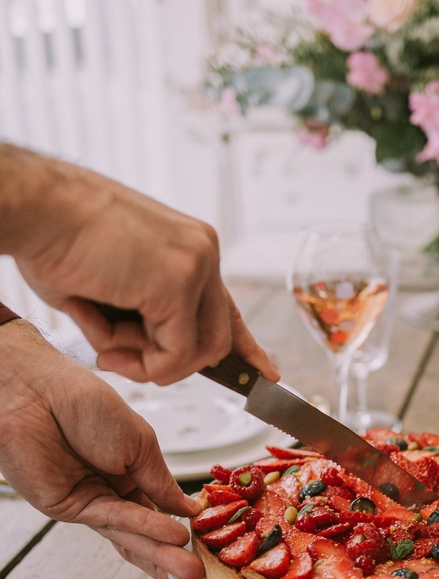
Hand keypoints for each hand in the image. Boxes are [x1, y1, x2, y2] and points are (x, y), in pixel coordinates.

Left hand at [0, 321, 203, 578]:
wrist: (39, 392)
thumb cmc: (87, 405)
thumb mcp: (141, 443)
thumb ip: (161, 481)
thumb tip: (189, 509)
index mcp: (128, 470)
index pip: (158, 508)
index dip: (182, 526)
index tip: (208, 544)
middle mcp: (109, 490)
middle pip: (145, 529)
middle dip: (174, 553)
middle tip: (201, 573)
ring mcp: (88, 502)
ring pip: (130, 533)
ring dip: (162, 553)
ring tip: (191, 572)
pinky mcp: (67, 508)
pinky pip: (113, 519)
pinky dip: (145, 528)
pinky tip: (172, 536)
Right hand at [1, 145, 278, 385]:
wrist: (32, 207)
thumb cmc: (53, 241)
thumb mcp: (110, 286)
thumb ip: (141, 317)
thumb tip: (149, 355)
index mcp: (191, 248)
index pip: (228, 307)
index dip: (246, 347)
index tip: (267, 372)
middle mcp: (203, 252)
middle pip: (217, 339)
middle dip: (168, 363)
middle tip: (117, 356)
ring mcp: (196, 265)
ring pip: (199, 352)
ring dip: (147, 364)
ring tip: (104, 343)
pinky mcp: (178, 283)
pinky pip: (175, 354)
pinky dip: (138, 362)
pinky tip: (103, 338)